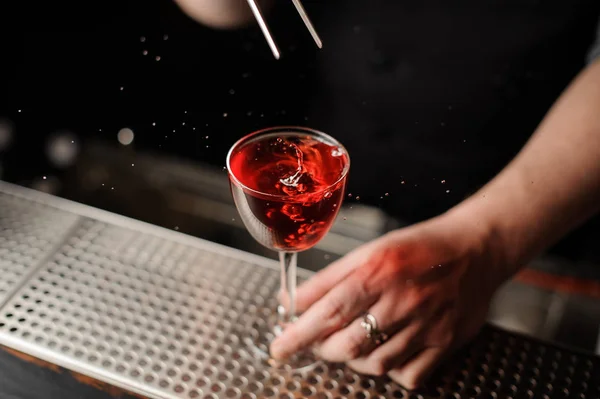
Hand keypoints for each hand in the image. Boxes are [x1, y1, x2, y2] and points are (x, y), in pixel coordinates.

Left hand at [270, 212, 509, 389]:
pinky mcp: (445, 344)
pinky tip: (387, 350)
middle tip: (317, 342)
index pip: (328, 311)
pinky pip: (408, 376)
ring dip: (353, 360)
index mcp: (377, 271)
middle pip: (348, 345)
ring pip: (374, 365)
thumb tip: (291, 302)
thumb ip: (327, 280)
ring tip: (352, 340)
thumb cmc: (417, 249)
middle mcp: (401, 300)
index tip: (279, 348)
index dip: (298, 334)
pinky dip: (389, 370)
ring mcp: (426, 326)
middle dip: (322, 349)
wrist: (475, 251)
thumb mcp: (368, 251)